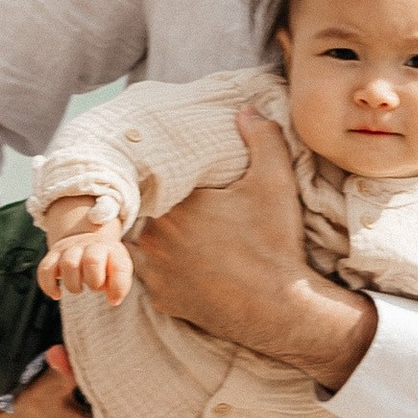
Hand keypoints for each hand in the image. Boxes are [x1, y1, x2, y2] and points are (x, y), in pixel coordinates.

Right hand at [37, 222, 133, 302]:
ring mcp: (70, 249)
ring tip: (78, 289)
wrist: (86, 242)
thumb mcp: (118, 269)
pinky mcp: (53, 255)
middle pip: (92, 260)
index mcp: (112, 250)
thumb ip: (119, 284)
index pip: (119, 267)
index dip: (118, 288)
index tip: (113, 300)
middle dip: (94, 281)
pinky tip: (57, 294)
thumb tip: (113, 299)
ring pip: (69, 264)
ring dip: (73, 285)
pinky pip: (45, 270)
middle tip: (94, 287)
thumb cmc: (105, 262)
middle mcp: (91, 246)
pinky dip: (49, 286)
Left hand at [128, 109, 375, 390]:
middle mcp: (155, 238)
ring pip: (137, 245)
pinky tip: (178, 262)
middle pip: (142, 212)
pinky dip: (158, 269)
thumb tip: (246, 110)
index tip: (172, 174)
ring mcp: (155, 273)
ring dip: (150, 238)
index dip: (161, 177)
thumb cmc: (275, 242)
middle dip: (153, 206)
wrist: (280, 307)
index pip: (153, 181)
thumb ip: (263, 138)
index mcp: (175, 205)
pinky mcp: (164, 300)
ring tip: (170, 231)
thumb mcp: (276, 181)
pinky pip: (148, 278)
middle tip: (174, 202)